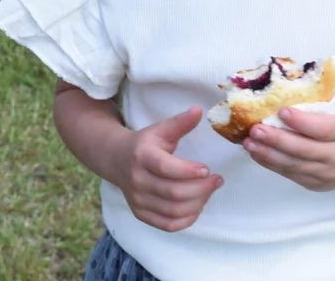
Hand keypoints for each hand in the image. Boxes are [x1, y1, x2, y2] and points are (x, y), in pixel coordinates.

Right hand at [112, 106, 222, 231]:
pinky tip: (197, 206)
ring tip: (209, 191)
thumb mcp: (160, 130)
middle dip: (201, 189)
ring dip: (198, 203)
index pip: (166, 168)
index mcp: (142, 156)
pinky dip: (186, 220)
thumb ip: (180, 123)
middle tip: (217, 180)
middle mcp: (137, 179)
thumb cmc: (145, 144)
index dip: (189, 171)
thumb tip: (199, 110)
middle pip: (173, 192)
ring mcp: (137, 199)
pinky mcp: (140, 213)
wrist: (116, 159)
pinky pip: (168, 225)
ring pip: (173, 210)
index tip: (208, 169)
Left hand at [243, 108, 334, 191]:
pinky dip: (270, 163)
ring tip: (249, 143)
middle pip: (303, 149)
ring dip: (267, 153)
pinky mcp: (314, 185)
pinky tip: (256, 153)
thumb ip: (313, 115)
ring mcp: (326, 174)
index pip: (322, 128)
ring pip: (293, 164)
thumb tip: (275, 104)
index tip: (281, 111)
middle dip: (276, 139)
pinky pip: (289, 174)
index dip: (301, 121)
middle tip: (255, 129)